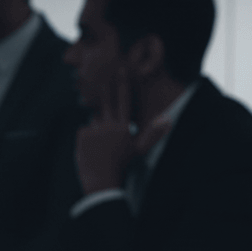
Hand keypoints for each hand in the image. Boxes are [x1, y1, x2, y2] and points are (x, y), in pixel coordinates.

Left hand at [75, 69, 169, 194]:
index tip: (121, 70)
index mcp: (123, 127)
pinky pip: (84, 130)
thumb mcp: (140, 149)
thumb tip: (169, 119)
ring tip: (102, 144)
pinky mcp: (82, 135)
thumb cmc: (123, 165)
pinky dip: (87, 137)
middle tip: (105, 77)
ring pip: (95, 121)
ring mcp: (94, 129)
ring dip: (98, 127)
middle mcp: (109, 125)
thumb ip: (154, 133)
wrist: (102, 180)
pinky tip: (92, 148)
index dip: (123, 84)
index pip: (124, 101)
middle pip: (107, 102)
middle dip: (106, 88)